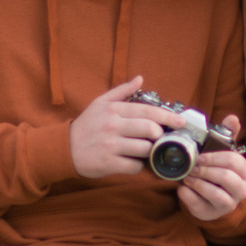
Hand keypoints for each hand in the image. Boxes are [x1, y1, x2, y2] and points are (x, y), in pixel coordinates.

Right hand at [68, 76, 182, 178]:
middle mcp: (112, 126)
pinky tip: (132, 161)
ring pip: (145, 150)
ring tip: (144, 150)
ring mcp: (111, 146)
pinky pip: (134, 166)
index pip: (147, 111)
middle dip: (159, 135)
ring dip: (149, 152)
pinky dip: (137, 165)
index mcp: (113, 110)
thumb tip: (140, 78)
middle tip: (158, 138)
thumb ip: (122, 91)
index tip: (181, 122)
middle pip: (150, 130)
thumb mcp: (100, 103)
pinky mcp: (109, 163)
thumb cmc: (86, 125)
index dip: (167, 117)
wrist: (64, 148)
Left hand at [175, 116, 245, 221]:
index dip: (214, 158)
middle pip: (225, 177)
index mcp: (245, 172)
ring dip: (197, 183)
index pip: (233, 161)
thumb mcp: (224, 153)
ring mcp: (229, 204)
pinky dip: (188, 195)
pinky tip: (183, 188)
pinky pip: (199, 205)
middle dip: (205, 170)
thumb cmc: (218, 172)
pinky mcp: (213, 214)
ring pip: (216, 194)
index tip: (199, 156)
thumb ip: (228, 135)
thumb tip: (232, 117)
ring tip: (187, 176)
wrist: (213, 199)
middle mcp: (241, 190)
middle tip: (192, 166)